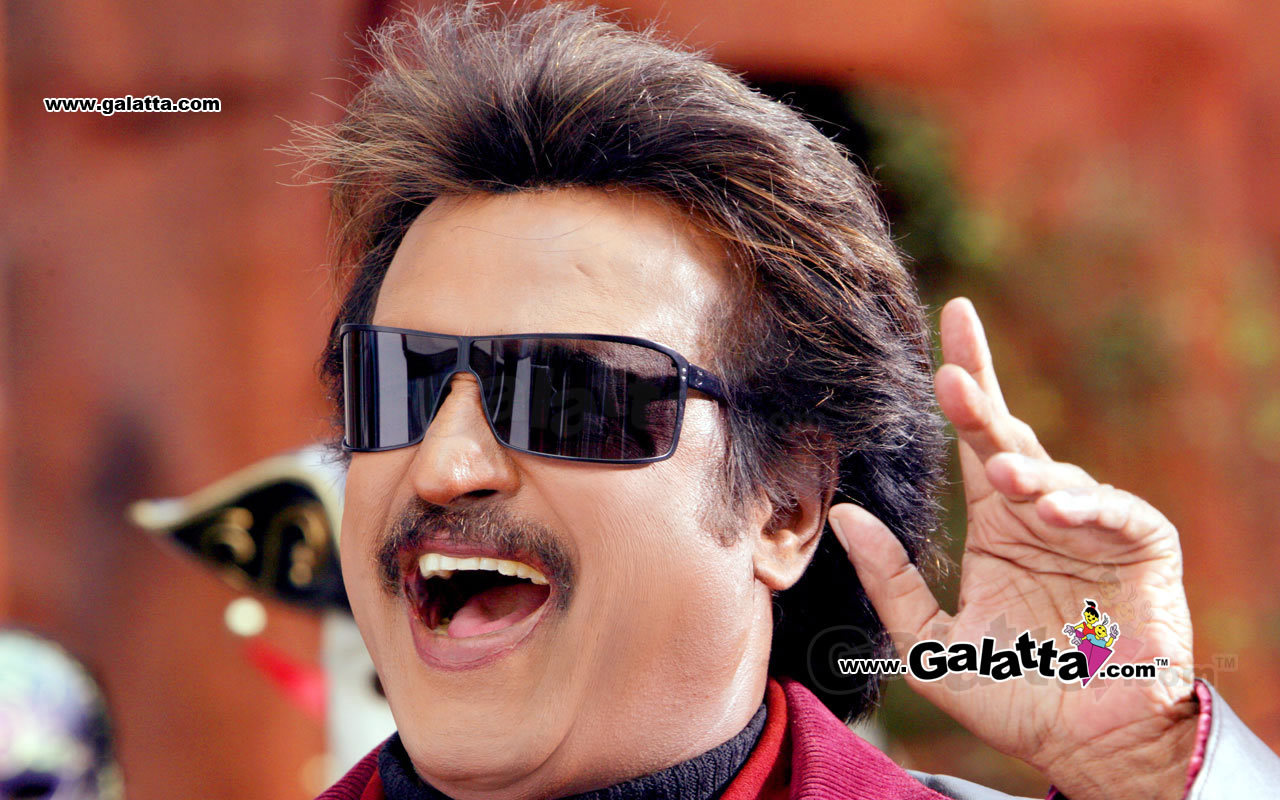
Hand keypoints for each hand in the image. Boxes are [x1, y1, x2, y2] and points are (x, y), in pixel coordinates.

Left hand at [829, 298, 1199, 799]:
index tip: (950, 319)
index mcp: (997, 526)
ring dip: (1028, 472)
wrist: (1084, 745)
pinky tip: (1054, 509)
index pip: (975, 442)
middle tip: (948, 377)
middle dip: (981, 403)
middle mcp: (1042, 514)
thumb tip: (843, 516)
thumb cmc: (1012, 693)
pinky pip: (1117, 513)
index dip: (966, 386)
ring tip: (1004, 478)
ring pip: (1057, 475)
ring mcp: (1093, 526)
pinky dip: (1087, 506)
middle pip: (1010, 439)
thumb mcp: (930, 643)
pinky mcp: (1143, 546)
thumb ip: (890, 581)